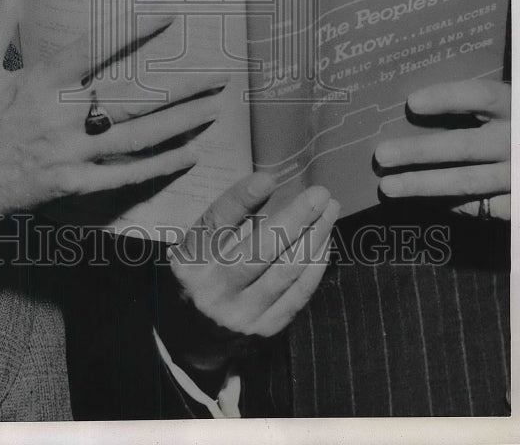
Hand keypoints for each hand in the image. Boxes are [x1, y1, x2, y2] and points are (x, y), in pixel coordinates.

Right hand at [0, 0, 228, 243]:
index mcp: (41, 84)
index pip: (97, 48)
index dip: (136, 28)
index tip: (169, 14)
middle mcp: (63, 119)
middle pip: (134, 101)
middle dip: (181, 89)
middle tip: (220, 76)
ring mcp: (72, 156)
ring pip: (137, 139)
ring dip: (180, 125)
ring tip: (214, 111)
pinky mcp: (73, 185)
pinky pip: (124, 177)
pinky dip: (158, 167)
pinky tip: (187, 156)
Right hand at [157, 173, 338, 383]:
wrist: (192, 340)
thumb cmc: (199, 278)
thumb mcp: (195, 248)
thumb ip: (224, 221)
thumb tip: (267, 185)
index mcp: (189, 261)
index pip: (216, 223)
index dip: (241, 199)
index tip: (268, 178)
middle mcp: (212, 289)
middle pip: (259, 248)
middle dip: (295, 217)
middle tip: (320, 194)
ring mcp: (239, 313)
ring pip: (285, 271)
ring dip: (314, 238)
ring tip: (329, 211)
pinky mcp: (264, 330)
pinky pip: (297, 294)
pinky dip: (314, 266)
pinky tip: (324, 243)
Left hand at [375, 79, 509, 219]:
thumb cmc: (518, 123)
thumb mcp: (508, 105)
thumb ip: (479, 101)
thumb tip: (416, 103)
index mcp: (515, 106)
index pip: (481, 97)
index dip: (447, 98)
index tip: (412, 103)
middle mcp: (517, 141)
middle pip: (464, 145)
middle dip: (420, 151)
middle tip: (382, 155)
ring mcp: (519, 175)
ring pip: (467, 181)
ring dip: (423, 185)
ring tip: (388, 186)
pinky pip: (482, 207)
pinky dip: (453, 205)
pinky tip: (427, 202)